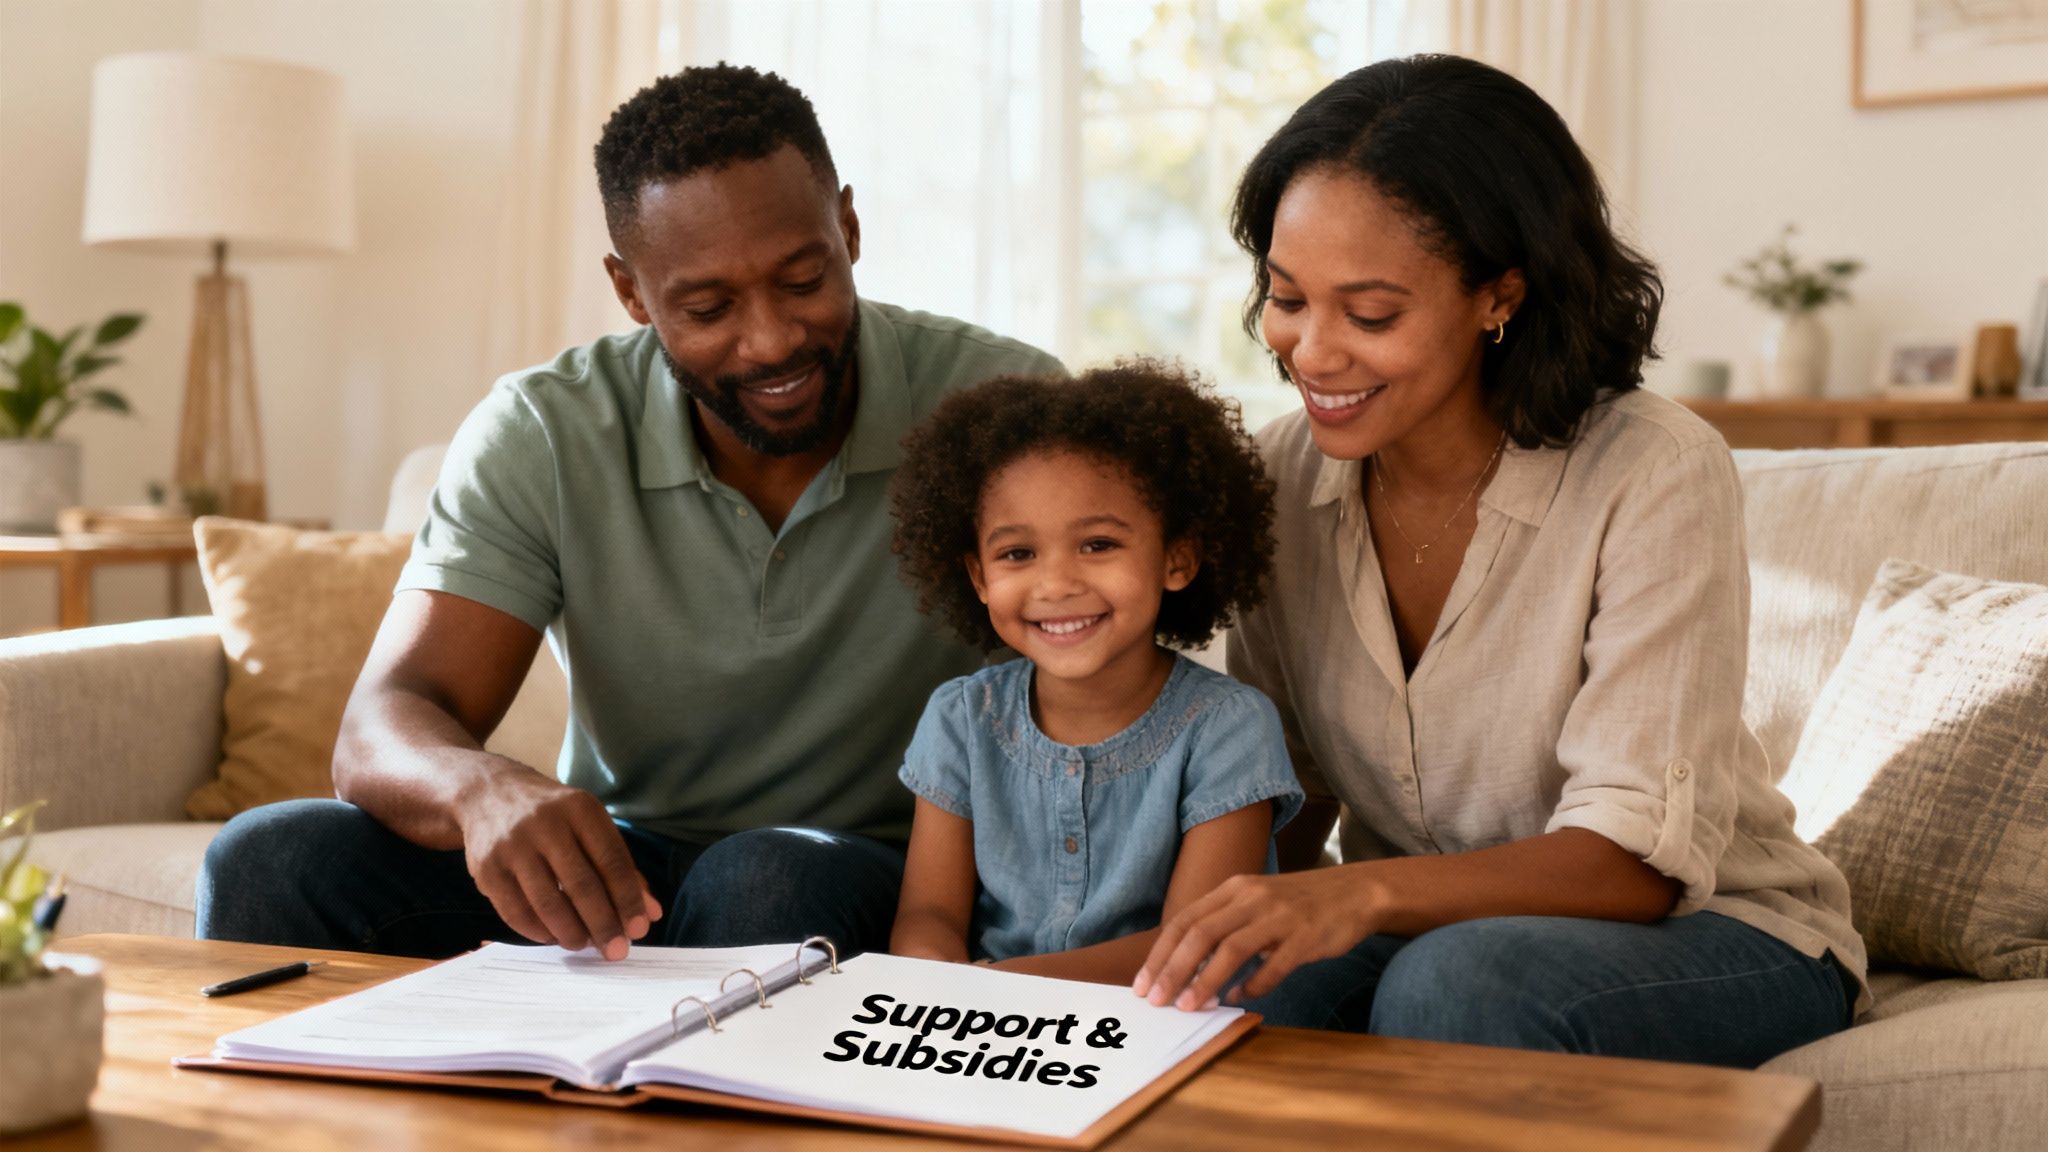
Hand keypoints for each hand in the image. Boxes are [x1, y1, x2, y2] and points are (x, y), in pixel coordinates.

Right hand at [457, 763, 661, 959]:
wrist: (488, 793)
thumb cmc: (553, 815)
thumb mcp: (589, 825)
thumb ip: (620, 867)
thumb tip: (650, 914)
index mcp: (580, 809)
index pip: (611, 860)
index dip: (628, 898)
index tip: (639, 929)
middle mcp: (545, 824)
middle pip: (581, 885)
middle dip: (603, 923)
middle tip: (616, 950)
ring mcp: (512, 846)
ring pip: (547, 902)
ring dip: (571, 932)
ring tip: (584, 944)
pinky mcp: (486, 869)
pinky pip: (515, 911)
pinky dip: (538, 931)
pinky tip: (553, 936)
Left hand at [1132, 869, 1377, 1009]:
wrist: (1355, 892)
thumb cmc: (1298, 904)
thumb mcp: (1255, 902)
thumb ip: (1224, 926)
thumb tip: (1188, 968)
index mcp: (1234, 889)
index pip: (1185, 921)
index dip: (1160, 954)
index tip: (1144, 984)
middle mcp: (1252, 898)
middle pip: (1201, 934)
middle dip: (1173, 970)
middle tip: (1156, 1001)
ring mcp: (1279, 916)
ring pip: (1231, 949)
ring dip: (1206, 981)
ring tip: (1189, 1007)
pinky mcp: (1306, 936)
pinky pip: (1273, 966)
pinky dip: (1252, 986)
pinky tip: (1238, 999)